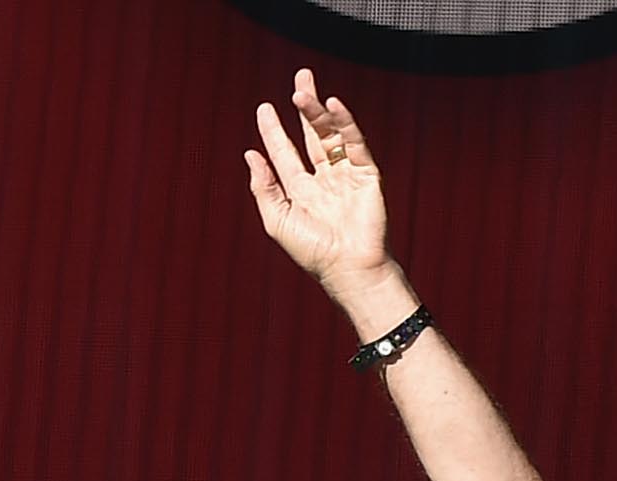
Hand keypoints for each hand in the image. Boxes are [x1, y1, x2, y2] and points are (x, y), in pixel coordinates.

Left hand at [246, 69, 391, 303]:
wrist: (347, 266)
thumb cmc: (311, 251)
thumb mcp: (277, 219)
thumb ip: (263, 187)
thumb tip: (250, 155)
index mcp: (299, 191)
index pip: (285, 153)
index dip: (274, 131)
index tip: (265, 108)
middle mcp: (323, 179)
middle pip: (312, 134)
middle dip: (305, 107)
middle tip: (300, 78)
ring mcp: (345, 174)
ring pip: (331, 134)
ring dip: (318, 112)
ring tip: (303, 91)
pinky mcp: (366, 173)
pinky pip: (354, 142)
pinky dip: (345, 122)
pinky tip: (332, 105)